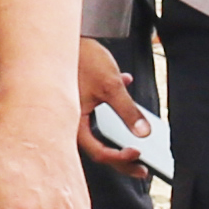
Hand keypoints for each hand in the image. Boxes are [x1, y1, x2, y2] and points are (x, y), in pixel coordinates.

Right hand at [73, 35, 144, 168]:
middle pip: (98, 151)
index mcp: (74, 124)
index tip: (138, 153)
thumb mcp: (111, 85)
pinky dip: (112, 112)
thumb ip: (128, 110)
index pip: (99, 153)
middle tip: (141, 170)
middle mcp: (71, 123)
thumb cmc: (82, 59)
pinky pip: (95, 115)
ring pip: (97, 135)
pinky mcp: (78, 100)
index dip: (120, 158)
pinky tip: (125, 87)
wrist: (65, 38)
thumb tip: (143, 132)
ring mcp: (73, 112)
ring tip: (134, 150)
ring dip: (117, 142)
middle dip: (121, 162)